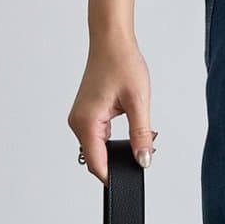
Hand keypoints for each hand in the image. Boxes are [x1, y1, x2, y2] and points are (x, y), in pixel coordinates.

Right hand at [68, 36, 158, 182]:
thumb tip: (144, 161)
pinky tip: (129, 121)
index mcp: (86, 122)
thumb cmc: (122, 64)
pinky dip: (114, 138)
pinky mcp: (86, 115)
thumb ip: (141, 135)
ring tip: (140, 128)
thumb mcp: (138, 102)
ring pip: (98, 148)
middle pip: (97, 159)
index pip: (97, 164)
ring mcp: (80, 119)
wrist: (111, 42)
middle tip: (146, 147)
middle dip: (120, 160)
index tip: (132, 181)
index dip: (114, 176)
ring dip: (118, 148)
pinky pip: (98, 137)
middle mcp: (78, 123)